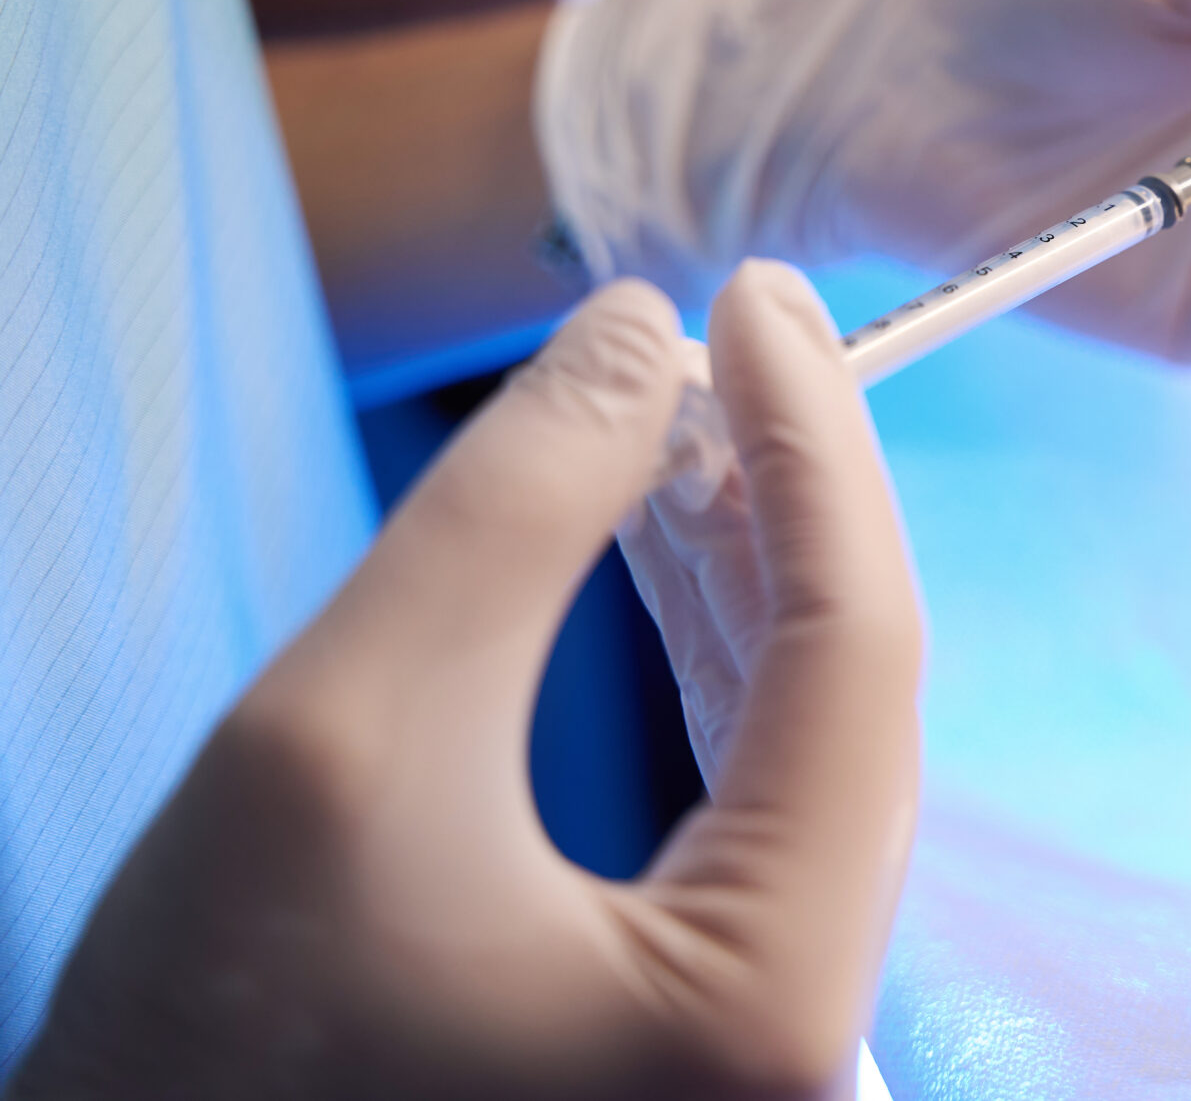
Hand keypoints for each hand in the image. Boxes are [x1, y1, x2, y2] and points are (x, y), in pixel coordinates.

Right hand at [9, 270, 920, 1100]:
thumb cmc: (207, 1038)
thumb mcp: (349, 729)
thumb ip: (520, 511)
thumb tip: (642, 329)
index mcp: (769, 1002)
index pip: (854, 651)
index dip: (810, 444)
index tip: (760, 295)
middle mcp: (802, 1038)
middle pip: (845, 697)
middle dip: (779, 496)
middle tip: (730, 330)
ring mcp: (754, 1038)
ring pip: (795, 740)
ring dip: (740, 564)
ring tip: (680, 412)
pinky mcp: (692, 1024)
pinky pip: (743, 801)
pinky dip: (706, 660)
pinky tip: (661, 541)